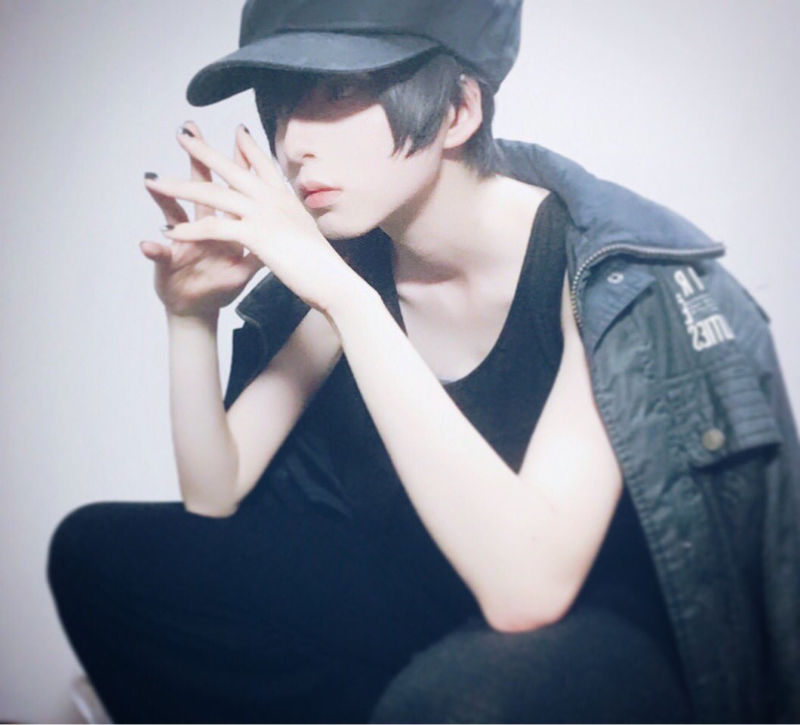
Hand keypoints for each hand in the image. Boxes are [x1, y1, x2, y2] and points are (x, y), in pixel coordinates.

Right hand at [140, 120, 264, 318]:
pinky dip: (154, 249)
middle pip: (200, 190)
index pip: (232, 191)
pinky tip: (147, 242)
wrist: (198, 310)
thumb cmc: (221, 284)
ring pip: (172, 214)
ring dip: (162, 197)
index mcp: (225, 226)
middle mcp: (201, 226)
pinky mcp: (167, 263)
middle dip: (195, 162)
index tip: (241, 136)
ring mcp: (181, 241)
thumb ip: (264, 245)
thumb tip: (290, 228)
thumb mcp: (248, 267)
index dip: (237, 167)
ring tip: (152, 180)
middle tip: (187, 132)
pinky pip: (160, 256)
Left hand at [143, 122, 355, 314]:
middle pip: (231, 169)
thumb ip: (298, 224)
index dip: (248, 148)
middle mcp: (274, 200)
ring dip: (180, 187)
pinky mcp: (256, 235)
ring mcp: (264, 215)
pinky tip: (168, 231)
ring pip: (214, 194)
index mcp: (287, 199)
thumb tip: (299, 223)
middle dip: (203, 151)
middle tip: (181, 134)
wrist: (336, 283)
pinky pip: (214, 228)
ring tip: (154, 181)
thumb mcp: (310, 236)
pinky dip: (189, 230)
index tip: (236, 131)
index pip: (264, 165)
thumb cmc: (327, 268)